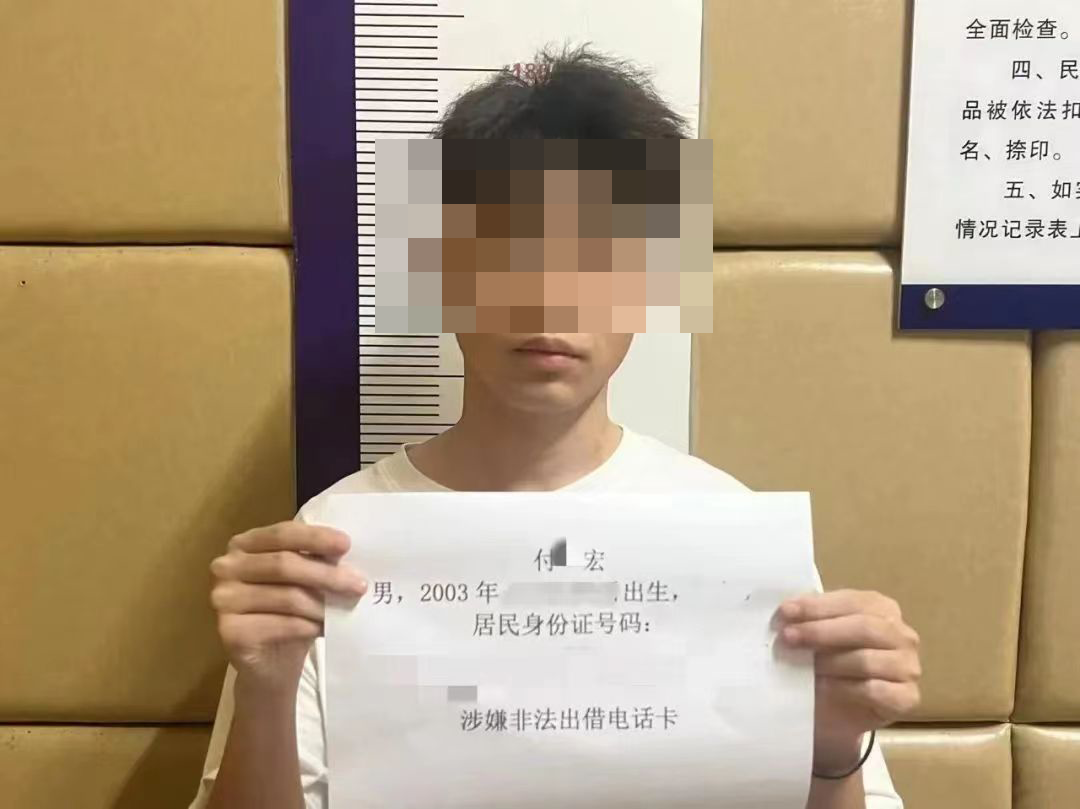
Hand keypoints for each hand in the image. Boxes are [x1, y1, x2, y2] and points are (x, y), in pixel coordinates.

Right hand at [209, 521, 366, 691]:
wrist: (270, 664)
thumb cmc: (288, 613)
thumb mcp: (303, 581)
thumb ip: (316, 562)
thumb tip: (348, 555)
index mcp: (244, 544)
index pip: (282, 533)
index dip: (315, 538)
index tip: (346, 545)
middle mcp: (226, 567)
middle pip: (283, 564)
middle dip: (326, 575)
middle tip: (358, 585)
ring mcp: (223, 599)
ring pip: (285, 596)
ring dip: (321, 605)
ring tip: (344, 610)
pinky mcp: (229, 631)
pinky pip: (280, 624)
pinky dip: (308, 626)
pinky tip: (323, 629)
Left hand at [776, 589, 921, 771]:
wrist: (839, 711)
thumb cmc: (830, 663)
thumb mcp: (819, 635)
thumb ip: (810, 619)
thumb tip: (787, 611)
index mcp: (882, 608)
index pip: (852, 601)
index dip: (817, 606)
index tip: (785, 612)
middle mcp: (902, 635)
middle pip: (863, 628)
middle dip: (820, 632)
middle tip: (788, 638)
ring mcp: (909, 667)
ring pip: (866, 660)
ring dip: (828, 662)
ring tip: (800, 666)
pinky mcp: (907, 698)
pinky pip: (874, 690)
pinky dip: (842, 688)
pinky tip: (820, 688)